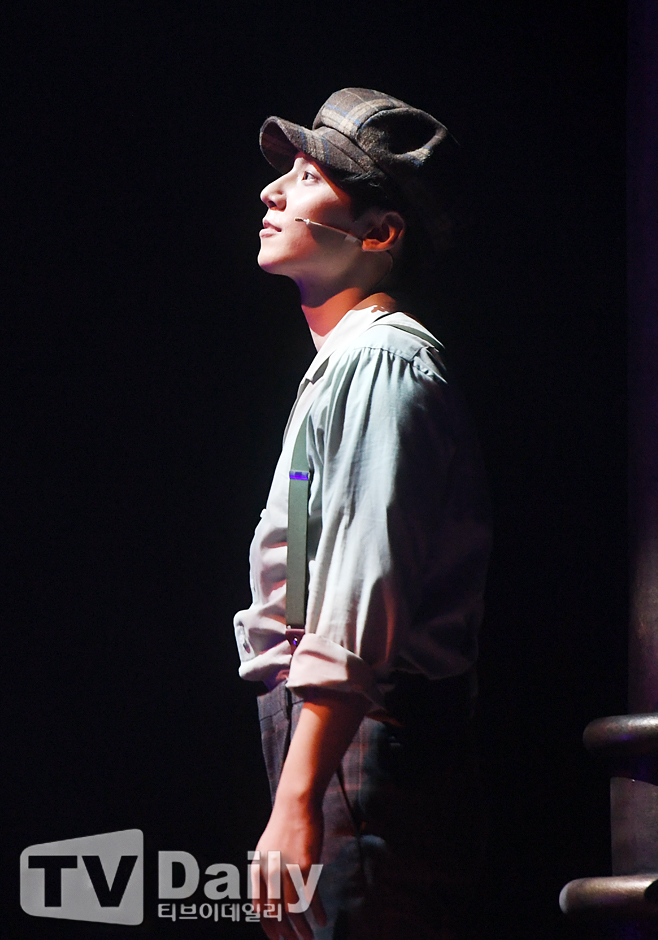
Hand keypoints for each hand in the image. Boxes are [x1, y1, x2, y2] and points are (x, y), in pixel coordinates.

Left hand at [252, 797, 325, 939]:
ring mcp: (287, 870)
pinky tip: (322, 920)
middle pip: (276, 913)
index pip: (260, 907)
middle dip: (286, 933)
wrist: (296, 804)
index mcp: (257, 869)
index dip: (268, 926)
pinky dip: (317, 911)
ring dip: (302, 928)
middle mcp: (269, 873)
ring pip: (294, 909)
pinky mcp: (305, 866)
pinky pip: (311, 896)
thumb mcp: (267, 848)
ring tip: (309, 938)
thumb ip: (266, 870)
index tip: (277, 937)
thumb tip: (270, 891)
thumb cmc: (284, 825)